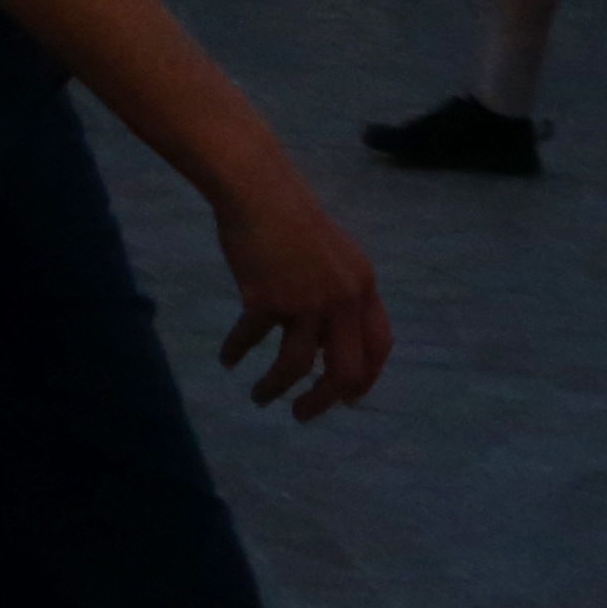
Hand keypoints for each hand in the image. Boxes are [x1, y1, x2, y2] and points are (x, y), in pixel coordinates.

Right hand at [213, 171, 389, 419]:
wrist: (259, 192)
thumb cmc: (292, 221)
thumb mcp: (334, 260)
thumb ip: (339, 298)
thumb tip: (325, 346)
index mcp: (363, 289)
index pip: (378, 349)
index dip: (364, 379)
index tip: (347, 400)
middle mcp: (341, 300)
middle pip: (343, 370)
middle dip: (323, 400)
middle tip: (303, 415)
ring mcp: (304, 300)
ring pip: (295, 366)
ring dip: (276, 388)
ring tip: (260, 398)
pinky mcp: (266, 298)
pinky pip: (250, 339)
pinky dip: (237, 352)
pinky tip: (228, 359)